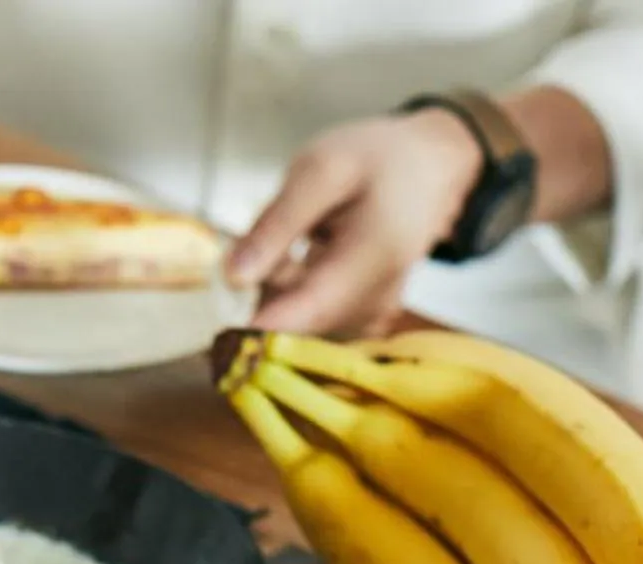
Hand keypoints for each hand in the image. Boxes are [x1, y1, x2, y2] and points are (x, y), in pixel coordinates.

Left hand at [229, 109, 483, 336]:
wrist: (432, 163)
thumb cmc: (379, 158)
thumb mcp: (322, 171)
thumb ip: (276, 225)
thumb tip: (231, 279)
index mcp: (370, 264)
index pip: (297, 318)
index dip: (245, 326)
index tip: (210, 316)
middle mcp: (373, 302)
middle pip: (290, 319)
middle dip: (256, 287)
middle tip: (253, 237)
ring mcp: (369, 312)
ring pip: (295, 314)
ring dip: (272, 280)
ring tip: (293, 230)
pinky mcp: (362, 312)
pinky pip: (309, 309)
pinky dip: (290, 281)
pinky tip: (305, 245)